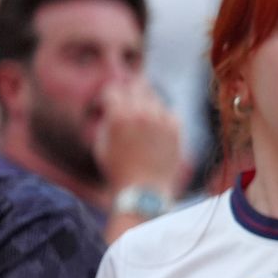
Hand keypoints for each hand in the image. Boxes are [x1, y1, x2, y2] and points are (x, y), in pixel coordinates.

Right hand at [93, 79, 183, 196]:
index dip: (111, 94)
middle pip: (137, 87)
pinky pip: (171, 112)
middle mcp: (141, 113)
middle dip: (130, 90)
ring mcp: (161, 120)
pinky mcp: (176, 129)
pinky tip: (158, 125)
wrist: (144, 190)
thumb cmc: (118, 170)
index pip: (114, 89)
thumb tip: (111, 107)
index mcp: (119, 115)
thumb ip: (106, 120)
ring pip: (155, 98)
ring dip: (147, 102)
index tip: (111, 99)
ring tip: (143, 116)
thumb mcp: (101, 143)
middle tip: (129, 97)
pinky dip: (164, 115)